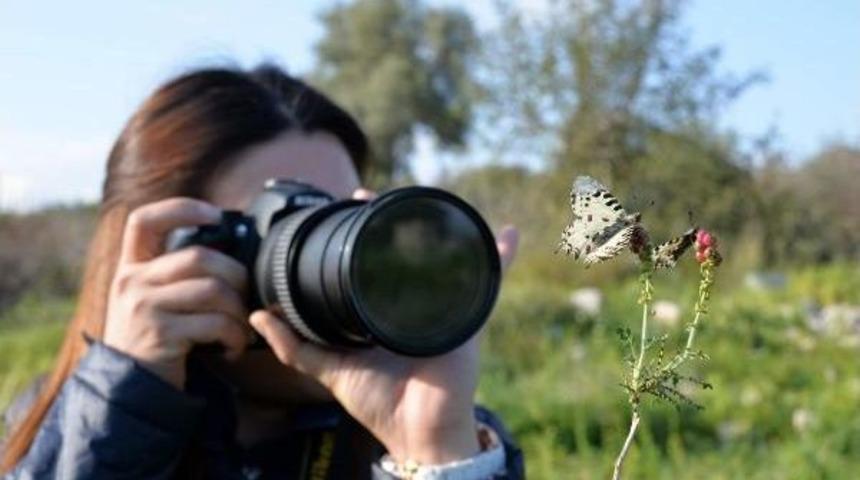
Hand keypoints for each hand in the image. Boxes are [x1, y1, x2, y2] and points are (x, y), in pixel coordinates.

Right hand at [103, 198, 253, 387]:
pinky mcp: (161, 334)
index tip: (215, 216)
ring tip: (242, 328)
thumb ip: (176, 274)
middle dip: (236, 275)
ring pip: (213, 289)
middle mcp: (132, 282)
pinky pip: (215, 323)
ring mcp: (144, 307)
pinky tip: (233, 348)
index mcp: (132, 268)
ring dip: (239, 310)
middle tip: (247, 297)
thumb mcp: (153, 300)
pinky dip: (234, 336)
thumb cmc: (156, 341)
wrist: (131, 391)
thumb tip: (230, 247)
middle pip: (199, 256)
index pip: (145, 220)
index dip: (182, 209)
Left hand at [251, 188, 518, 463]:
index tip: (351, 200)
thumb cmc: (378, 403)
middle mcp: (414, 302)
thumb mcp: (329, 371)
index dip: (364, 227)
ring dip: (443, 228)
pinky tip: (508, 233)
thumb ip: (294, 347)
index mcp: (383, 310)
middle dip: (397, 219)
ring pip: (448, 258)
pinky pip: (491, 283)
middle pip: (411, 252)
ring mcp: (443, 306)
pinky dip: (502, 258)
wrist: (415, 430)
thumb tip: (258, 317)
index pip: (375, 257)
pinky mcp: (468, 318)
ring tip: (429, 199)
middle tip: (376, 196)